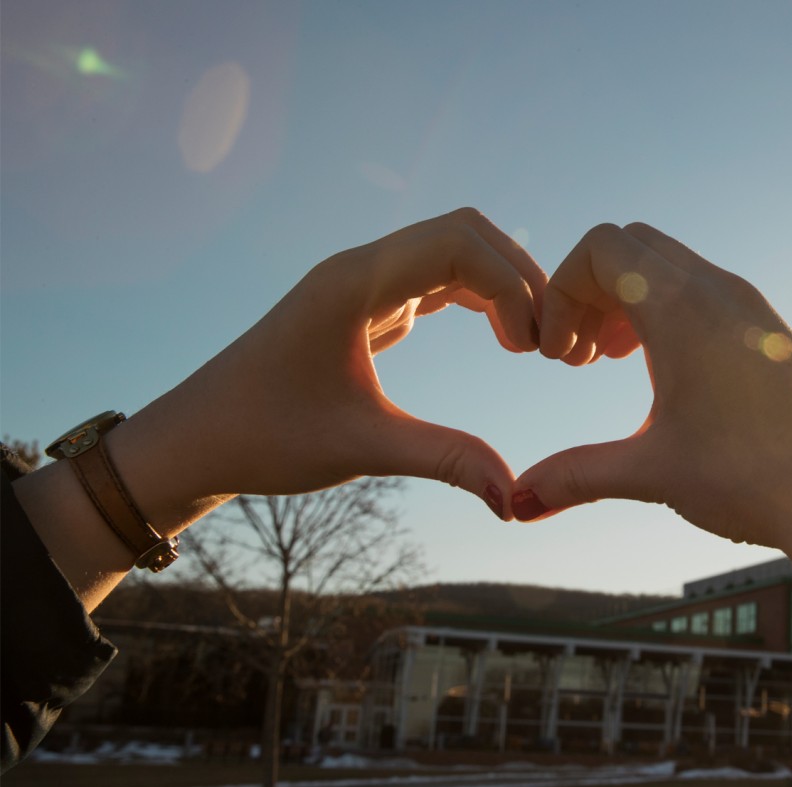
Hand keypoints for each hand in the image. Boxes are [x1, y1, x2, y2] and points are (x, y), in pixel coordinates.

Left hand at [111, 208, 543, 527]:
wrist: (196, 440)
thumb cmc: (263, 438)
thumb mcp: (361, 449)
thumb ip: (444, 461)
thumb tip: (515, 498)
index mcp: (352, 284)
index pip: (458, 243)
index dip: (511, 285)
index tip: (530, 349)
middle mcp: (359, 268)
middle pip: (465, 233)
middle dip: (518, 277)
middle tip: (545, 343)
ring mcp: (362, 282)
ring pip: (454, 250)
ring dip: (501, 286)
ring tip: (528, 345)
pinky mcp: (365, 304)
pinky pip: (437, 278)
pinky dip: (479, 299)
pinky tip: (502, 340)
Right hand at [512, 222, 791, 558]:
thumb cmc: (754, 477)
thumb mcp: (652, 473)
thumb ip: (576, 477)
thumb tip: (516, 504)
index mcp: (680, 306)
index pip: (600, 247)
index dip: (560, 292)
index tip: (558, 357)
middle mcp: (717, 289)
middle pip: (631, 246)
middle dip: (590, 290)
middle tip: (580, 357)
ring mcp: (751, 306)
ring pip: (671, 266)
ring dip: (629, 301)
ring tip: (615, 363)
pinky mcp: (772, 331)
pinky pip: (705, 290)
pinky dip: (669, 312)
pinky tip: (668, 376)